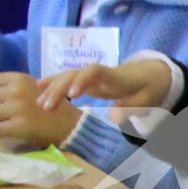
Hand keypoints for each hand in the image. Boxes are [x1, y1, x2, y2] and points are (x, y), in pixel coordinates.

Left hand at [0, 71, 79, 145]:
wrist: (70, 124)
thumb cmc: (49, 103)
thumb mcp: (28, 86)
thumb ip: (3, 81)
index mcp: (18, 78)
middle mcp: (16, 90)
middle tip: (0, 115)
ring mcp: (17, 108)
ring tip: (5, 123)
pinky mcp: (19, 126)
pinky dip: (0, 133)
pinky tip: (11, 131)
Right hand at [37, 58, 175, 110]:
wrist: (150, 73)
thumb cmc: (148, 88)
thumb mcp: (146, 100)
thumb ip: (131, 108)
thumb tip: (115, 117)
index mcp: (114, 76)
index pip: (95, 71)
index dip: (83, 80)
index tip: (73, 94)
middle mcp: (98, 73)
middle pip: (75, 74)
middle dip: (59, 88)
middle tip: (46, 107)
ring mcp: (90, 76)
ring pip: (67, 77)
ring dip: (53, 89)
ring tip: (40, 104)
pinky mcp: (86, 80)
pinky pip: (67, 79)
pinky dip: (53, 82)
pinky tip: (37, 88)